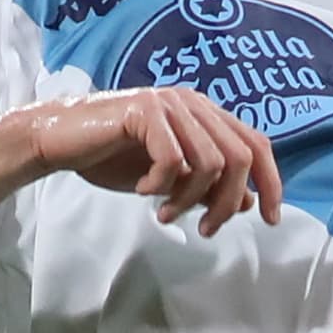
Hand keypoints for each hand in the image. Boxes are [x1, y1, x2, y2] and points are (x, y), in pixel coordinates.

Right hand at [22, 85, 285, 235]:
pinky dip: (161, 185)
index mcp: (205, 113)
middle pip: (240, 157)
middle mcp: (193, 102)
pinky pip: (174, 160)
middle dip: (227, 202)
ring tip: (164, 213)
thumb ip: (207, 185)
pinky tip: (142, 191)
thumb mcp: (170, 181)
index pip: (256, 144)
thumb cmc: (113, 158)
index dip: (272, 182)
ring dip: (190, 199)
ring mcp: (170, 103)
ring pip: (211, 163)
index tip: (271, 220)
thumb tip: (249, 202)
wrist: (60, 142)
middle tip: (205, 229)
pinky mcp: (145, 111)